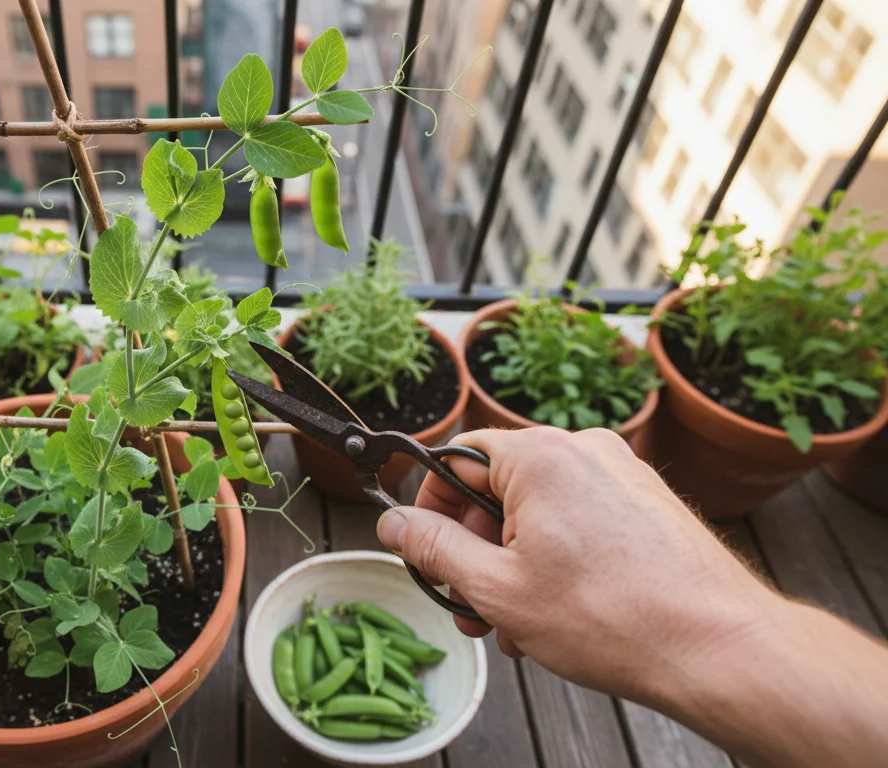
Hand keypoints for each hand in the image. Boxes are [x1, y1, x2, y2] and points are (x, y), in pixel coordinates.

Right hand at [375, 427, 781, 704]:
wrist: (718, 648)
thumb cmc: (614, 618)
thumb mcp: (496, 589)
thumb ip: (433, 549)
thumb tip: (393, 522)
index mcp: (540, 455)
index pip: (456, 458)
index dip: (430, 507)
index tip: (423, 549)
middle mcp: (583, 450)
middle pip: (497, 487)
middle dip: (473, 551)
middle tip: (468, 606)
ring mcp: (622, 474)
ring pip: (537, 511)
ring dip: (512, 565)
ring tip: (512, 626)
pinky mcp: (647, 503)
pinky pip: (578, 520)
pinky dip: (555, 560)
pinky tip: (553, 616)